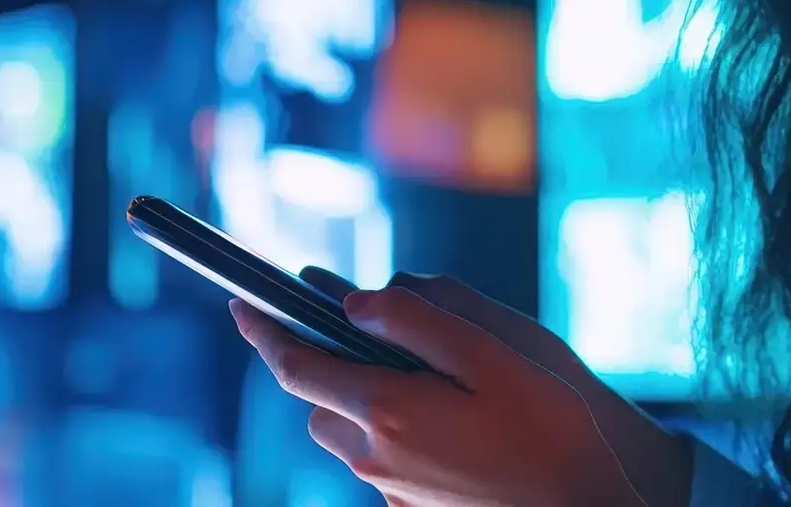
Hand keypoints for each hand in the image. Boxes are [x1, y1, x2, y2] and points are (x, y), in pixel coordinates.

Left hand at [231, 286, 651, 506]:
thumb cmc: (551, 434)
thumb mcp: (494, 358)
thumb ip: (419, 323)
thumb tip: (356, 302)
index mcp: (387, 410)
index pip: (296, 364)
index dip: (262, 330)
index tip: (239, 303)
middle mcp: (376, 456)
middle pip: (318, 401)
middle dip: (326, 362)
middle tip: (363, 332)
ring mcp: (393, 491)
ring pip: (347, 434)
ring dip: (359, 400)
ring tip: (420, 379)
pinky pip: (383, 462)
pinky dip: (394, 433)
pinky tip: (453, 427)